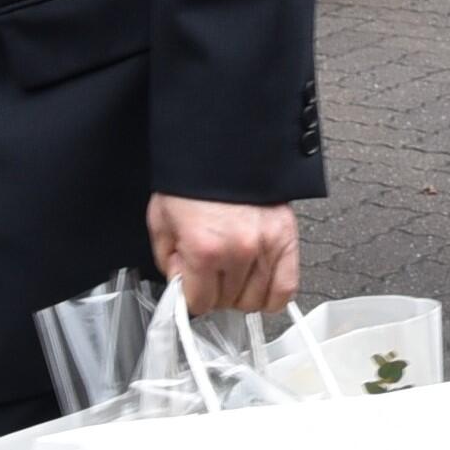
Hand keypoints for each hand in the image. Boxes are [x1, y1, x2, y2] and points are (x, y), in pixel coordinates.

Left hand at [149, 195, 299, 314]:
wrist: (225, 146)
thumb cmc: (193, 180)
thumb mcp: (162, 221)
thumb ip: (168, 261)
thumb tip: (180, 285)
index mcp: (205, 248)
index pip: (199, 303)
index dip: (191, 294)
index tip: (191, 284)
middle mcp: (239, 251)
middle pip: (227, 303)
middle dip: (214, 292)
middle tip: (210, 271)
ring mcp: (267, 246)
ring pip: (254, 301)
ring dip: (241, 294)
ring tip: (232, 274)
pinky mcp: (287, 239)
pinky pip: (286, 289)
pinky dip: (272, 296)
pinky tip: (259, 286)